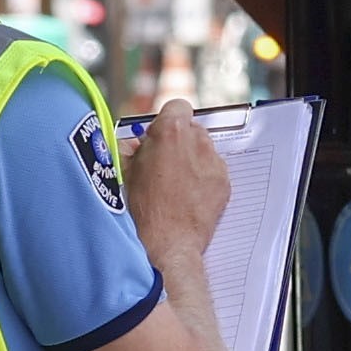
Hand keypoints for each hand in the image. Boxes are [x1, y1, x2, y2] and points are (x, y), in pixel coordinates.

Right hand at [117, 101, 226, 266]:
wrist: (168, 244)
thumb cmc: (143, 210)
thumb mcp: (126, 172)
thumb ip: (133, 148)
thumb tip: (134, 143)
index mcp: (171, 132)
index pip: (177, 106)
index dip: (167, 119)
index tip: (159, 134)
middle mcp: (197, 142)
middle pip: (191, 128)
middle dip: (179, 141)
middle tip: (164, 161)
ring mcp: (214, 162)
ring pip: (204, 149)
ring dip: (192, 158)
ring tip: (175, 182)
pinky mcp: (224, 181)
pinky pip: (213, 170)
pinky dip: (203, 177)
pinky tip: (188, 194)